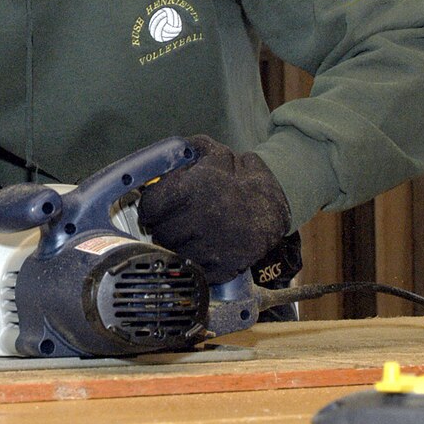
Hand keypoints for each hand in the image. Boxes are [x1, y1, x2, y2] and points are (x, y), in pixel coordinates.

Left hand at [138, 135, 290, 283]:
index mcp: (194, 189)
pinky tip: (203, 248)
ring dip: (176, 246)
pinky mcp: (225, 267)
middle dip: (162, 227)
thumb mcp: (210, 152)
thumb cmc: (239, 177)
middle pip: (159, 233)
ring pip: (173, 254)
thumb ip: (178, 153)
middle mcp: (202, 219)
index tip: (154, 209)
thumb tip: (150, 163)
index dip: (150, 208)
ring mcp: (214, 247)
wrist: (274, 204)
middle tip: (173, 222)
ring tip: (189, 235)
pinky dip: (194, 263)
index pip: (149, 207)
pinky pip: (194, 271)